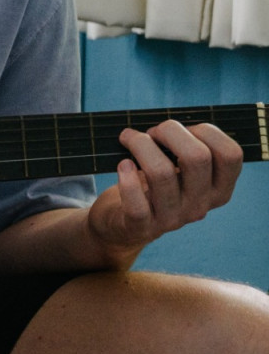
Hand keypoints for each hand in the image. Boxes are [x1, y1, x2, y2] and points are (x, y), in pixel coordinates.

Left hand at [86, 120, 243, 256]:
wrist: (123, 224)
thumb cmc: (153, 186)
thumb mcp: (181, 171)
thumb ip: (186, 150)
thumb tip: (169, 126)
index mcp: (218, 189)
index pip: (231, 155)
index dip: (207, 132)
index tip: (183, 128)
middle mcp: (200, 206)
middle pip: (197, 157)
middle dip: (170, 131)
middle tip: (151, 132)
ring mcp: (172, 219)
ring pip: (161, 173)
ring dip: (141, 146)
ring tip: (129, 139)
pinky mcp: (141, 227)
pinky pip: (137, 204)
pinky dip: (126, 179)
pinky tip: (123, 165)